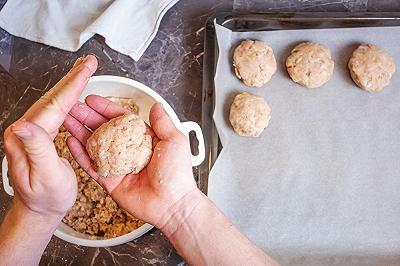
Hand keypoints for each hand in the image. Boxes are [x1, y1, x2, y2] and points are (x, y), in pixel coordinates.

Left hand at [3, 55, 97, 220]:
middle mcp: (25, 131)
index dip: (73, 85)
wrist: (38, 210)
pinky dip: (66, 98)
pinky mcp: (38, 137)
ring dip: (69, 84)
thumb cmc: (45, 198)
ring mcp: (31, 132)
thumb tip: (23, 124)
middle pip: (52, 97)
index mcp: (27, 137)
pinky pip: (55, 112)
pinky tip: (73, 94)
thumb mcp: (45, 176)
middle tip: (88, 61)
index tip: (88, 69)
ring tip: (83, 71)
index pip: (55, 104)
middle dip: (72, 77)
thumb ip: (36, 149)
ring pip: (53, 101)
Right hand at [64, 95, 198, 226]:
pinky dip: (80, 155)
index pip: (121, 119)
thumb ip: (162, 122)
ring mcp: (117, 165)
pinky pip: (91, 166)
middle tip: (72, 107)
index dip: (106, 108)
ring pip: (94, 145)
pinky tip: (70, 142)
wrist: (172, 204)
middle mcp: (128, 150)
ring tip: (66, 120)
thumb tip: (156, 105)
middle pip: (104, 129)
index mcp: (143, 139)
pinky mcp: (110, 181)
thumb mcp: (174, 141)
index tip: (91, 100)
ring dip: (80, 132)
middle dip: (87, 117)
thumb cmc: (177, 174)